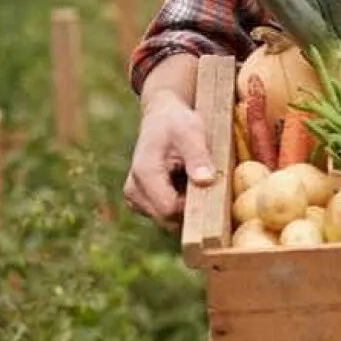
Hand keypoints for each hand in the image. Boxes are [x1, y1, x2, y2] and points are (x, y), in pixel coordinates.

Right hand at [122, 90, 216, 230]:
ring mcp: (135, 200)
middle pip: (169, 219)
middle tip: (202, 180)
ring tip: (191, 178)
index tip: (208, 186)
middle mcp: (133, 191)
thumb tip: (206, 181)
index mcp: (144, 174)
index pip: (169, 209)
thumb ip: (198, 157)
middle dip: (190, 208)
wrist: (161, 119)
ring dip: (185, 207)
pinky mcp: (141, 204)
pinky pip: (166, 217)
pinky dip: (179, 206)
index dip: (193, 205)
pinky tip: (184, 184)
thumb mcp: (192, 132)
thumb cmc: (178, 123)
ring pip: (169, 221)